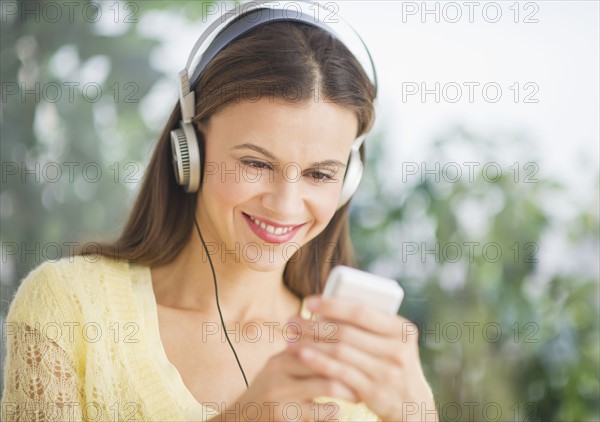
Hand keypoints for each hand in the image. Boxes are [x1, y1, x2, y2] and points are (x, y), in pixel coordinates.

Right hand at [211, 347, 357, 421]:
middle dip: (351, 366)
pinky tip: (336, 413)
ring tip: (359, 396)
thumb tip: (340, 336)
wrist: (240, 421)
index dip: (346, 344)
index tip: (365, 350)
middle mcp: (279, 369)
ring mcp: (280, 393)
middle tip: (368, 375)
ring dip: (349, 391)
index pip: (320, 338)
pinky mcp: (283, 416)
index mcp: (283, 355)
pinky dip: (333, 413)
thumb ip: (305, 356)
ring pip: (327, 384)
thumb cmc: (271, 395)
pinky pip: (321, 412)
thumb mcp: (282, 371)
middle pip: (326, 357)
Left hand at [285, 295, 437, 421]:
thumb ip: (369, 324)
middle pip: (345, 332)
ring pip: (339, 352)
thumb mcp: (392, 340)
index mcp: (401, 329)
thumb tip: (326, 308)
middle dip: (313, 325)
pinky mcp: (374, 391)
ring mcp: (386, 371)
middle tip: (291, 321)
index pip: (361, 311)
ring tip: (291, 338)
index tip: (308, 302)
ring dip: (310, 343)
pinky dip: (319, 362)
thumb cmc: (392, 362)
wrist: (412, 403)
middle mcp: (397, 349)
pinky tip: (302, 355)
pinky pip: (340, 373)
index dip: (332, 305)